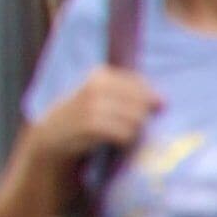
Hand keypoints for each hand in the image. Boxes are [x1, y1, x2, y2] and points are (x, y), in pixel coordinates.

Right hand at [38, 66, 160, 164]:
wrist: (52, 135)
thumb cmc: (83, 115)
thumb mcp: (100, 95)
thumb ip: (130, 93)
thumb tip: (163, 101)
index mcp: (100, 74)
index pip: (140, 84)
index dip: (148, 100)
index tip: (144, 111)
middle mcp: (95, 87)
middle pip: (141, 102)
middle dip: (141, 117)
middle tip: (128, 126)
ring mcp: (92, 106)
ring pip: (136, 119)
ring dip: (134, 130)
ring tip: (120, 133)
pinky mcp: (91, 126)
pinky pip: (125, 133)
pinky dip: (125, 140)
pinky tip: (115, 142)